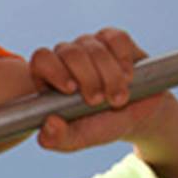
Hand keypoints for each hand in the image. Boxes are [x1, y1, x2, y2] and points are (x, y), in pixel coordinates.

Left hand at [30, 28, 166, 153]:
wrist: (137, 116)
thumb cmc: (101, 125)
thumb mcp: (81, 137)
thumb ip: (60, 138)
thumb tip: (48, 125)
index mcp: (49, 78)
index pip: (41, 60)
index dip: (54, 70)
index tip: (72, 89)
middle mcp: (66, 58)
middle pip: (69, 53)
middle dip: (88, 79)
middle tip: (98, 101)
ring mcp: (90, 45)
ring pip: (94, 47)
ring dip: (110, 76)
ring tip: (118, 98)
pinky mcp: (113, 39)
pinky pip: (116, 39)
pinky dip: (124, 59)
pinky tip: (128, 76)